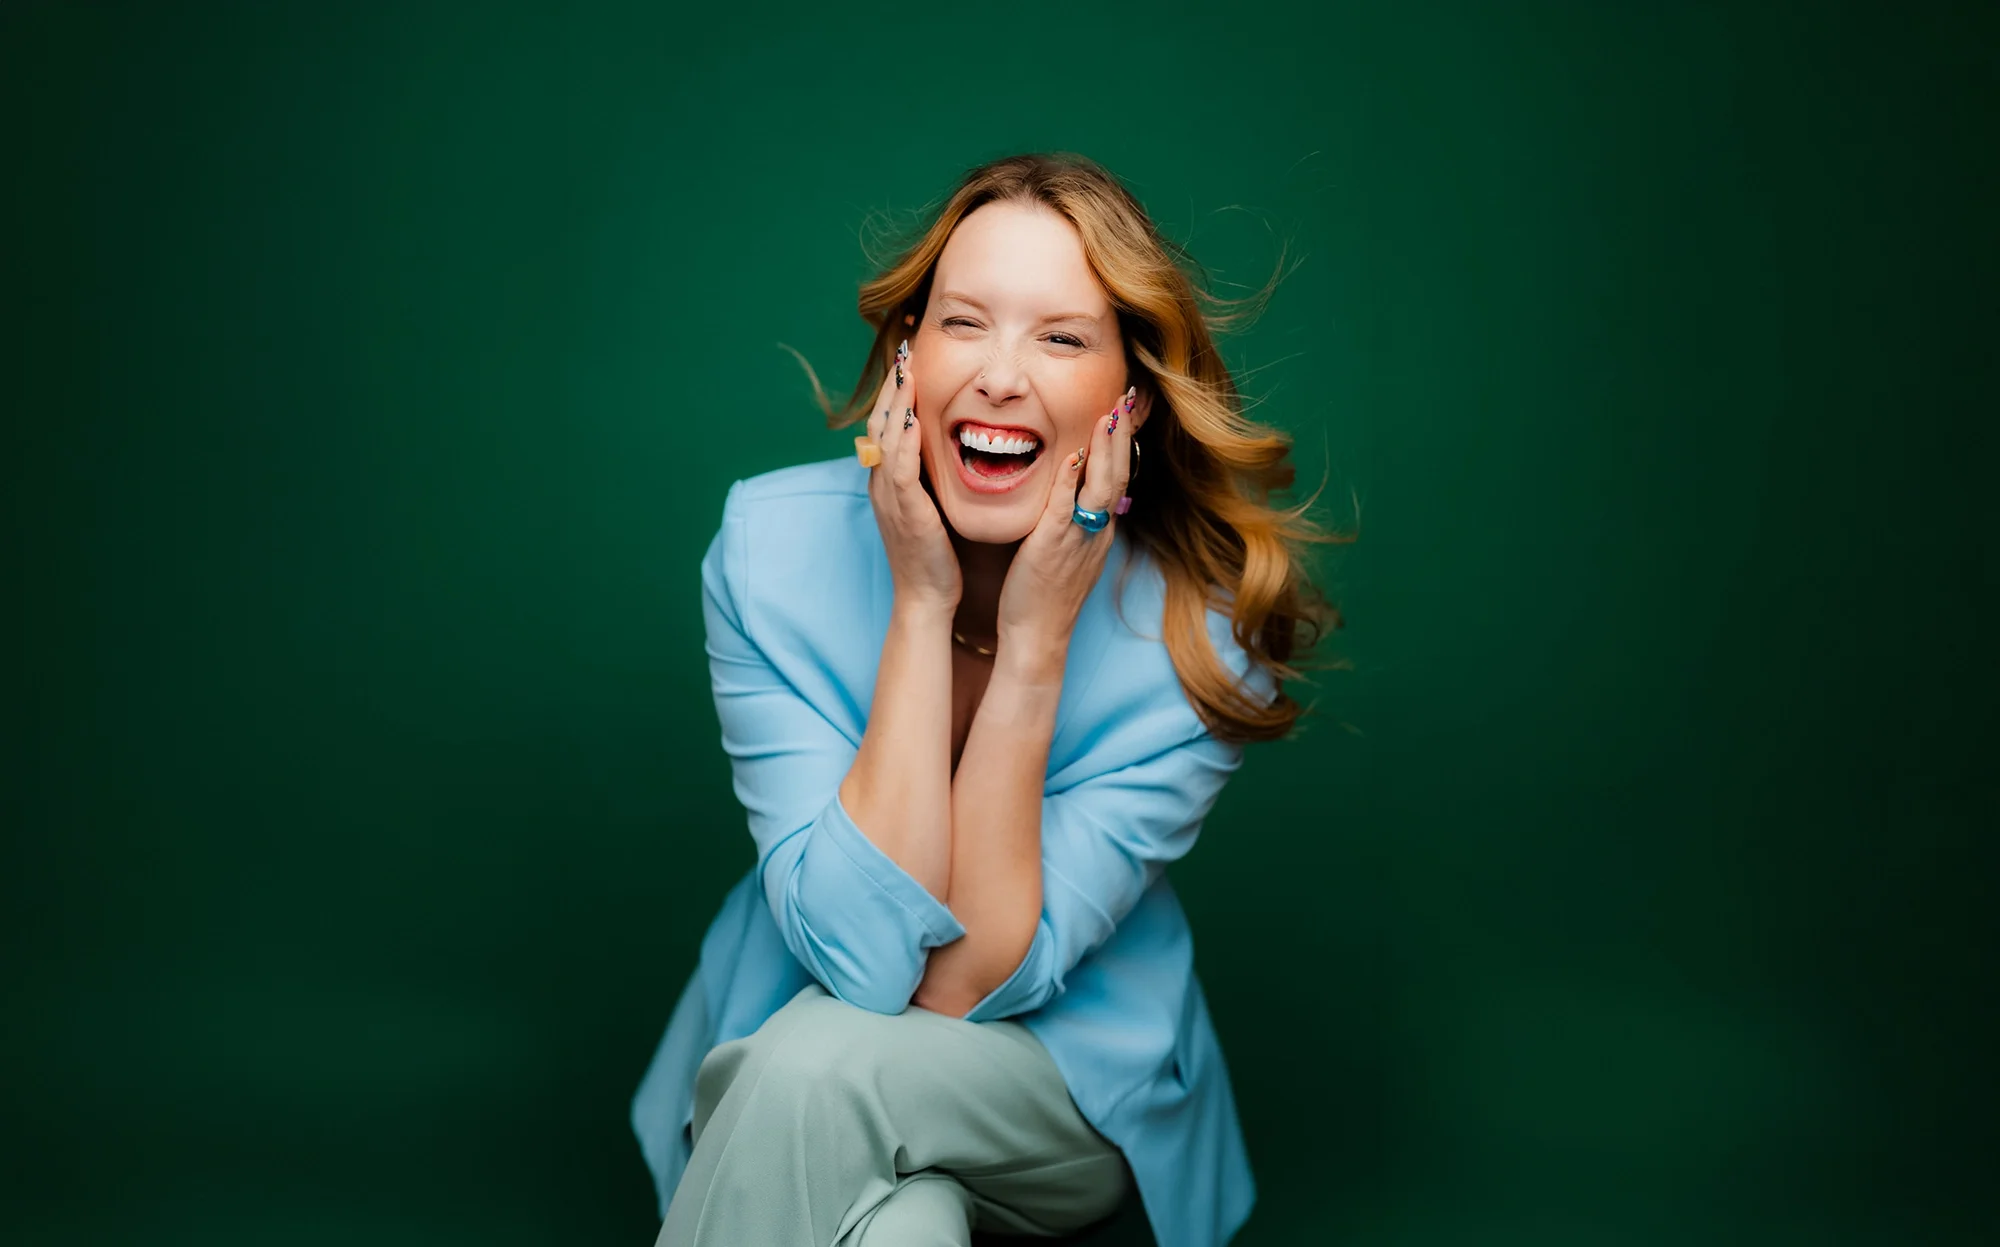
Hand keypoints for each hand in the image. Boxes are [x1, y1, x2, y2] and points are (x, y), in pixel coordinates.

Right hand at [864, 342, 960, 610]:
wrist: (927, 598)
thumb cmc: (935, 556)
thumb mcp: (931, 506)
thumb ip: (933, 477)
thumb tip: (949, 449)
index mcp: (889, 480)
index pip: (887, 423)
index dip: (896, 390)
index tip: (910, 358)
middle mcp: (882, 483)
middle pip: (880, 420)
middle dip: (892, 383)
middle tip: (904, 348)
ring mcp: (889, 496)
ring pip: (885, 437)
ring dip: (895, 400)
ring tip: (906, 367)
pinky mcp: (905, 511)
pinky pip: (898, 467)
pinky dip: (903, 439)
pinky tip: (911, 415)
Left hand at [994, 388, 1135, 668]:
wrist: (1037, 637)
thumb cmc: (1044, 596)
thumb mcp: (1068, 553)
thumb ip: (1073, 521)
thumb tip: (1071, 491)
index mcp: (1099, 530)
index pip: (1117, 478)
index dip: (1122, 443)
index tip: (1123, 409)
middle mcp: (1096, 530)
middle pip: (1118, 474)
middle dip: (1122, 433)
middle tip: (1127, 396)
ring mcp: (1078, 538)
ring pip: (1101, 487)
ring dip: (1106, 448)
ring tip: (1110, 413)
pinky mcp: (1052, 547)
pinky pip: (1066, 508)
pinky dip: (1072, 480)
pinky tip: (1074, 456)